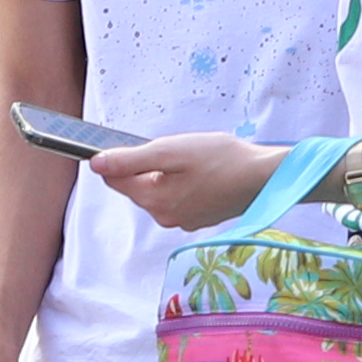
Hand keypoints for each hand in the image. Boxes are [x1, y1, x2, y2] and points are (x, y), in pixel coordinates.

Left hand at [88, 130, 307, 233]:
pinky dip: (184, 180)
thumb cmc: (222, 160)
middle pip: (137, 186)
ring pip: (159, 190)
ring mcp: (183, 219)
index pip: (116, 180)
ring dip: (166, 172)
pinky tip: (203, 170)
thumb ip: (130, 159)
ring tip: (193, 159)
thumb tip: (96, 165)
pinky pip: (179, 195)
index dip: (117, 158)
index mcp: (154, 200)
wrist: (265, 178)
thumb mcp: (170, 151)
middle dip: (147, 164)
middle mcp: (165, 216)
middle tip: (176, 149)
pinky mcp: (200, 217)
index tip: (133, 142)